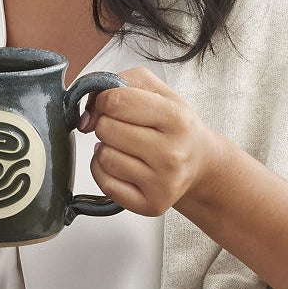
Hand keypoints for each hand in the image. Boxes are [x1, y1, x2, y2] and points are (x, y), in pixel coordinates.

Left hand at [80, 68, 217, 216]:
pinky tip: (121, 164)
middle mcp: (172, 153)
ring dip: (106, 148)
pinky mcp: (152, 204)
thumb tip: (87, 116)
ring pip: (104, 156)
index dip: (104, 100)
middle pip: (106, 129)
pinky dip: (104, 171)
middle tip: (124, 128)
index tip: (111, 104)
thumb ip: (118, 84)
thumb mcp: (156, 91)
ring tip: (125, 147)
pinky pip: (105, 183)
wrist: (200, 162)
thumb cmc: (174, 125)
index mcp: (176, 118)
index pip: (116, 101)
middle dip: (106, 123)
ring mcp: (163, 182)